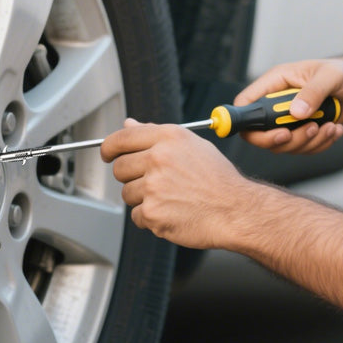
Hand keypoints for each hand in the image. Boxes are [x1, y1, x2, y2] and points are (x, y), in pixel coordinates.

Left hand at [100, 119, 257, 248]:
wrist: (236, 210)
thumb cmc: (219, 180)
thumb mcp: (192, 145)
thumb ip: (156, 133)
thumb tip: (130, 124)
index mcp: (168, 138)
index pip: (122, 137)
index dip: (109, 147)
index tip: (107, 153)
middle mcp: (159, 159)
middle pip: (120, 167)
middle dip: (131, 176)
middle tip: (154, 182)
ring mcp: (154, 187)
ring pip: (127, 193)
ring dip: (142, 199)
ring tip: (170, 198)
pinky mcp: (152, 212)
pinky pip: (136, 216)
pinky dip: (150, 218)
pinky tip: (172, 212)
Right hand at [234, 57, 342, 153]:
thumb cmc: (340, 73)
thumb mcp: (330, 76)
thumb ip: (313, 92)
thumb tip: (296, 112)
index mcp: (275, 83)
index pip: (245, 103)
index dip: (245, 121)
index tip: (269, 133)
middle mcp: (276, 104)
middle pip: (259, 134)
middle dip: (284, 139)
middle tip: (308, 130)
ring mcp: (287, 121)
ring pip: (283, 146)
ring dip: (309, 142)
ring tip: (329, 126)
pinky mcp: (300, 132)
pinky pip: (303, 149)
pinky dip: (320, 144)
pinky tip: (334, 129)